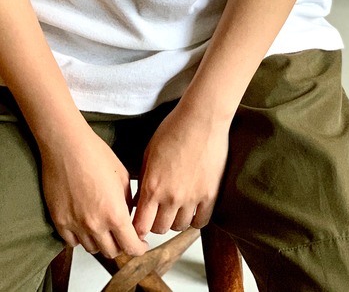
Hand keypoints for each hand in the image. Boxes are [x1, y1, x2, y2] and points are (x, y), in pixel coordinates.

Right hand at [40, 125, 148, 258]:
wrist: (66, 144)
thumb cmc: (94, 154)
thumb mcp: (122, 177)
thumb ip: (128, 202)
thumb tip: (129, 215)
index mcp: (115, 214)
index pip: (131, 246)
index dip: (139, 248)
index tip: (140, 244)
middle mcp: (95, 225)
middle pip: (112, 252)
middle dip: (121, 245)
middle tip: (122, 235)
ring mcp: (75, 224)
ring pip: (92, 249)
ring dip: (100, 242)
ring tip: (102, 229)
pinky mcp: (59, 220)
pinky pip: (72, 242)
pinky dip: (80, 238)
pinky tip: (84, 227)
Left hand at [132, 102, 229, 235]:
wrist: (201, 119)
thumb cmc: (172, 129)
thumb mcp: (148, 152)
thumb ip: (144, 178)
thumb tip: (140, 200)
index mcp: (152, 186)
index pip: (140, 225)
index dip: (137, 228)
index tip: (138, 225)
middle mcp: (171, 197)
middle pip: (160, 229)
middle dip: (155, 224)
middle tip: (156, 214)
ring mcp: (192, 198)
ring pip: (179, 226)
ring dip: (174, 220)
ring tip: (173, 208)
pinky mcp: (210, 196)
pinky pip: (201, 222)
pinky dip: (194, 219)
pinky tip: (191, 209)